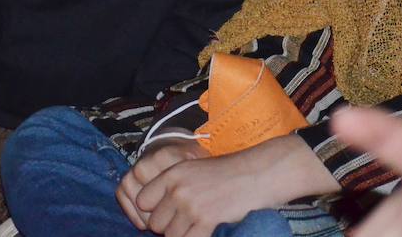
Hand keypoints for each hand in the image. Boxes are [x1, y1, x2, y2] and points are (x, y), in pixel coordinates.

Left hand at [135, 135, 337, 236]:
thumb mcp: (195, 170)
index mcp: (172, 173)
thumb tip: (153, 215)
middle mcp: (178, 189)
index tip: (169, 213)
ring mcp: (191, 206)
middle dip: (169, 227)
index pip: (142, 201)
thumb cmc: (229, 173)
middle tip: (188, 222)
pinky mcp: (206, 221)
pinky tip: (208, 231)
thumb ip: (173, 188)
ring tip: (199, 226)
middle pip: (155, 223)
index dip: (154, 211)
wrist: (259, 173)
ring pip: (170, 236)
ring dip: (183, 235)